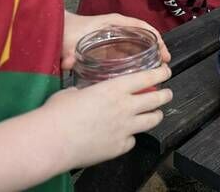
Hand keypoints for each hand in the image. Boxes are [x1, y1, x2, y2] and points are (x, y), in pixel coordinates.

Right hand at [44, 65, 172, 168]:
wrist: (51, 142)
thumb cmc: (57, 113)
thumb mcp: (74, 92)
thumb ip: (87, 92)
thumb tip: (84, 95)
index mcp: (115, 88)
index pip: (148, 78)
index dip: (161, 73)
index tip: (166, 71)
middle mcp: (126, 107)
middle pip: (157, 99)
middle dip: (166, 95)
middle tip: (167, 94)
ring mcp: (125, 128)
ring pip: (152, 121)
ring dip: (156, 116)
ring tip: (156, 114)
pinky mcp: (119, 147)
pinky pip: (132, 141)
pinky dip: (131, 137)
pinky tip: (126, 136)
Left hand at [62, 12, 170, 70]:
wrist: (55, 28)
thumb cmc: (66, 29)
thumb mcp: (71, 40)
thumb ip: (68, 53)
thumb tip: (68, 64)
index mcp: (114, 23)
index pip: (141, 26)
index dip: (155, 38)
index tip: (163, 51)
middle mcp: (117, 30)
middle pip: (143, 38)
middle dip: (155, 50)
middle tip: (165, 65)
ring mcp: (113, 40)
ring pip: (136, 47)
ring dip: (147, 57)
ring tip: (156, 72)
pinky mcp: (108, 49)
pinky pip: (126, 54)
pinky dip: (135, 62)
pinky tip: (138, 74)